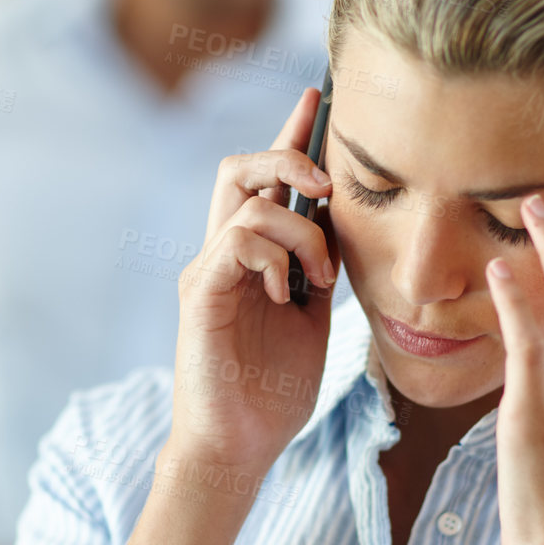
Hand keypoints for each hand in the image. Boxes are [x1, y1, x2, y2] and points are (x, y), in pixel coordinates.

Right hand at [163, 85, 340, 509]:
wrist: (239, 448)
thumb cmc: (273, 391)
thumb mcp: (313, 317)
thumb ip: (320, 267)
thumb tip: (341, 224)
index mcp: (249, 257)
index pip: (264, 178)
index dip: (290, 133)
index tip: (318, 97)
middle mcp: (221, 254)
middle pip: (241, 166)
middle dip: (288, 153)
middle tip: (329, 181)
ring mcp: (208, 271)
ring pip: (249, 200)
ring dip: (301, 229)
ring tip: (318, 276)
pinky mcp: (202, 294)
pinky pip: (238, 240)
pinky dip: (275, 255)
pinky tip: (288, 292)